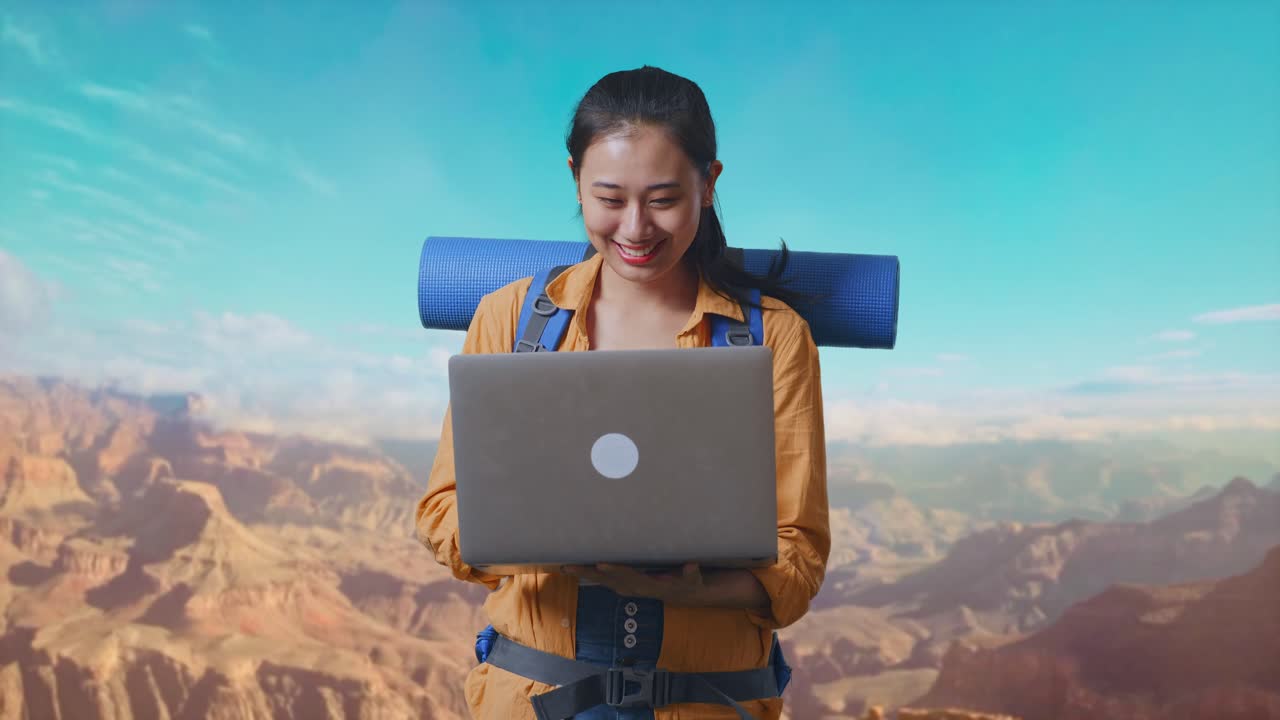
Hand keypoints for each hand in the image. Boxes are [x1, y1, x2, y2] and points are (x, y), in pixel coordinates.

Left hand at [562, 562, 704, 604]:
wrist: (683, 594)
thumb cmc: (687, 582)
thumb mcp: (693, 579)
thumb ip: (692, 573)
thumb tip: (692, 566)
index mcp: (646, 584)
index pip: (628, 576)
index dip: (615, 571)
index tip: (601, 565)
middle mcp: (633, 587)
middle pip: (607, 580)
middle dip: (588, 573)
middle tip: (568, 566)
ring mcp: (627, 587)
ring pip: (602, 580)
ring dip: (584, 574)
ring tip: (565, 566)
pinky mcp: (624, 584)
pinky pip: (604, 579)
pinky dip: (590, 573)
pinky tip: (577, 568)